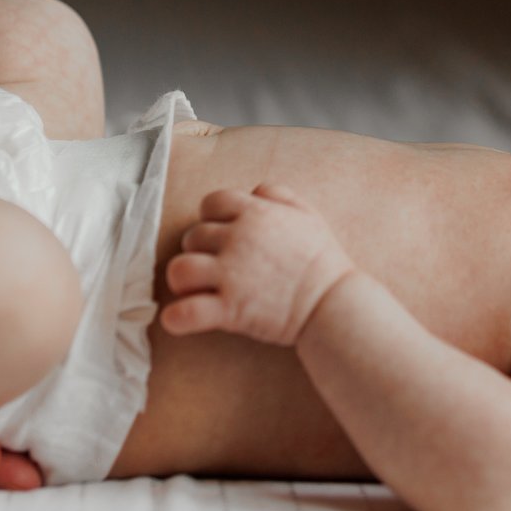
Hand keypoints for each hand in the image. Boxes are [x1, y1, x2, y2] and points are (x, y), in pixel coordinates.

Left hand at [160, 185, 354, 346]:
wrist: (334, 303)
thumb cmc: (323, 261)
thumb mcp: (308, 215)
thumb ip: (278, 194)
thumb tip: (253, 189)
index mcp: (256, 213)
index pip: (211, 203)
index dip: (211, 219)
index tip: (220, 235)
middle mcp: (238, 239)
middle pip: (193, 236)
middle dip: (200, 251)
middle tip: (215, 267)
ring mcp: (231, 275)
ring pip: (179, 269)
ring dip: (183, 280)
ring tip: (194, 290)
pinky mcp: (229, 309)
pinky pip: (186, 312)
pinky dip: (177, 318)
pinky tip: (180, 320)